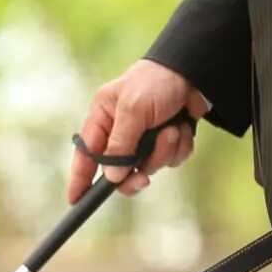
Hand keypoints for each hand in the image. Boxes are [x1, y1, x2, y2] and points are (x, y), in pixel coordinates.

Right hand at [70, 61, 208, 202]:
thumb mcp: (134, 110)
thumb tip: (111, 177)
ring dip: (163, 152)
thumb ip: (120, 146)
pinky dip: (179, 147)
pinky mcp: (167, 139)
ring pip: (149, 165)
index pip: (86, 153)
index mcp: (104, 117)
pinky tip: (181, 128)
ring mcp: (145, 136)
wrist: (196, 71)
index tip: (75, 200)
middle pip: (119, 169)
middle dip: (135, 171)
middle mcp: (122, 129)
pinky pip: (171, 159)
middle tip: (144, 178)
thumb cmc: (157, 82)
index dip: (80, 177)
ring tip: (171, 130)